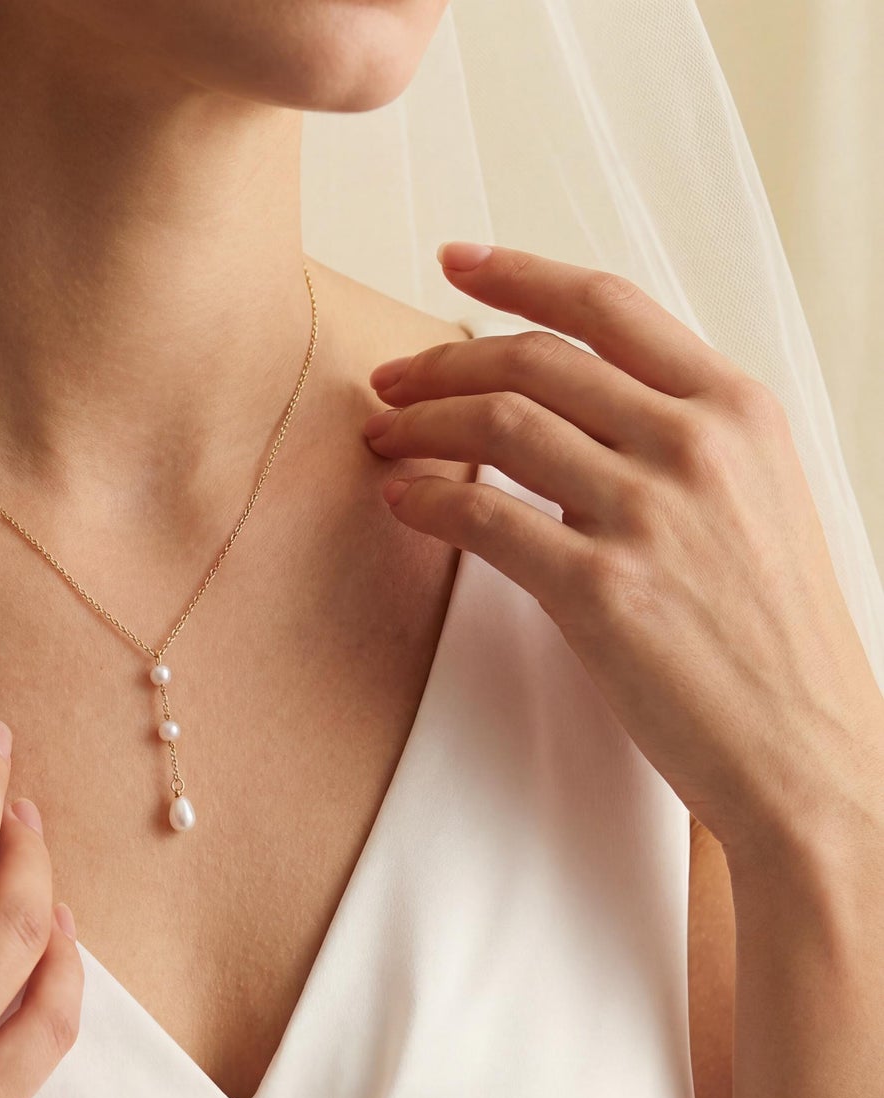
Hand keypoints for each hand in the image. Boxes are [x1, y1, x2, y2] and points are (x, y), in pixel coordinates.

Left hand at [362, 242, 883, 855]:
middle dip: (441, 360)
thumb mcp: (756, 498)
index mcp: (737, 407)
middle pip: (534, 360)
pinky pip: (484, 519)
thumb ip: (677, 436)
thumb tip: (574, 404)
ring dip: (420, 426)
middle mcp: (696, 444)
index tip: (455, 261)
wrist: (806, 748)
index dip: (518, 273)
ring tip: (380, 439)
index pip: (607, 305)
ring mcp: (650, 514)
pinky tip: (399, 501)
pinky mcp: (603, 590)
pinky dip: (425, 501)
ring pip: (499, 427)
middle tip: (389, 379)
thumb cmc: (771, 633)